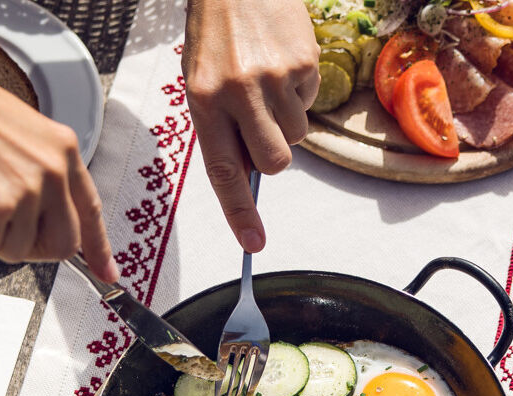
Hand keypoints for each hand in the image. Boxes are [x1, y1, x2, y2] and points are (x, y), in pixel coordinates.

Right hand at [0, 46, 117, 282]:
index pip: (90, 210)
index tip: (107, 272)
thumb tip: (45, 215)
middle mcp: (53, 172)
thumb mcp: (21, 132)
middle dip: (32, 247)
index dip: (98, 247)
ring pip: (18, 251)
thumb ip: (41, 171)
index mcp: (63, 150)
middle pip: (62, 245)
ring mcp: (26, 192)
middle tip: (3, 231)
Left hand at [183, 0, 318, 252]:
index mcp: (205, 100)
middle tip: (261, 128)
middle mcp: (239, 92)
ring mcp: (274, 77)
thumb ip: (223, 128)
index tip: (253, 243)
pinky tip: (279, 61)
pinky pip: (310, 99)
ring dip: (285, 117)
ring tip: (265, 80)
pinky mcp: (304, 62)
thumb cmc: (215, 35)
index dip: (239, 212)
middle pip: (274, 162)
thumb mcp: (201, 82)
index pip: (224, 170)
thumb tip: (249, 173)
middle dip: (273, 157)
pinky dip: (298, 88)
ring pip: (296, 133)